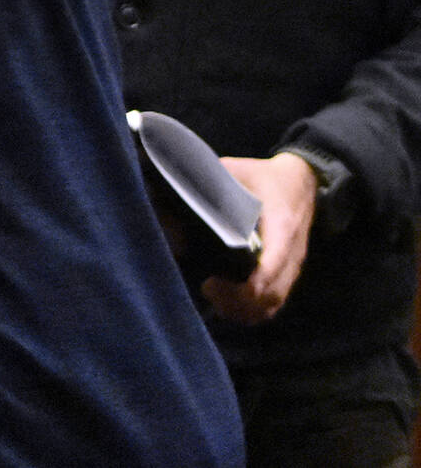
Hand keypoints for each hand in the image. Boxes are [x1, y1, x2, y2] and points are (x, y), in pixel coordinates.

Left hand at [201, 151, 316, 323]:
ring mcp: (292, 266)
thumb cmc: (267, 178)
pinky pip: (276, 302)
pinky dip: (254, 311)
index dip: (249, 282)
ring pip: (274, 303)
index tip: (216, 282)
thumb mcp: (240, 170)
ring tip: (214, 296)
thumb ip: (213, 180)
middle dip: (239, 299)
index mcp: (281, 226)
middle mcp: (291, 252)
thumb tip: (178, 187)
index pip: (272, 263)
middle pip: (272, 292)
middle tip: (207, 287)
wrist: (302, 182)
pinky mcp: (288, 273)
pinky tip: (229, 305)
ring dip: (245, 308)